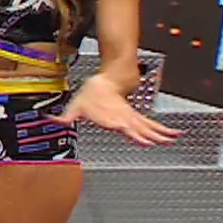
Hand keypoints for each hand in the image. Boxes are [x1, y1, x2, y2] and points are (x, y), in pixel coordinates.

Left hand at [50, 78, 178, 146]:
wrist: (104, 80)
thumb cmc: (91, 94)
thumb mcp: (75, 105)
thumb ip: (64, 116)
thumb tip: (49, 119)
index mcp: (111, 117)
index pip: (124, 127)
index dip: (133, 133)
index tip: (144, 141)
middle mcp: (123, 118)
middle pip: (141, 128)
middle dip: (152, 135)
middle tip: (164, 142)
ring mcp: (131, 117)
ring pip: (149, 126)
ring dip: (161, 133)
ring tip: (173, 138)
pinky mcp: (135, 115)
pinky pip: (151, 124)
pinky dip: (162, 129)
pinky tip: (172, 133)